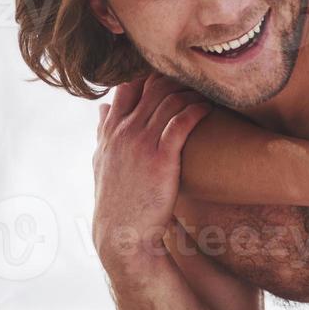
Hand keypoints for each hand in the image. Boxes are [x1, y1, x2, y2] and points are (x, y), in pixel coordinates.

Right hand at [92, 73, 211, 274]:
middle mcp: (124, 132)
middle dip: (176, 80)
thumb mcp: (102, 161)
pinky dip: (196, 110)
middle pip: (151, 87)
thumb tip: (102, 108)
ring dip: (191, 93)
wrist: (122, 233)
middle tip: (197, 82)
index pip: (126, 87)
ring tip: (207, 94)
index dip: (149, 76)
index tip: (170, 76)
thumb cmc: (117, 197)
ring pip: (169, 100)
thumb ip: (102, 132)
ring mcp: (141, 144)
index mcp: (110, 131)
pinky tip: (207, 109)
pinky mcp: (161, 159)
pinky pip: (181, 122)